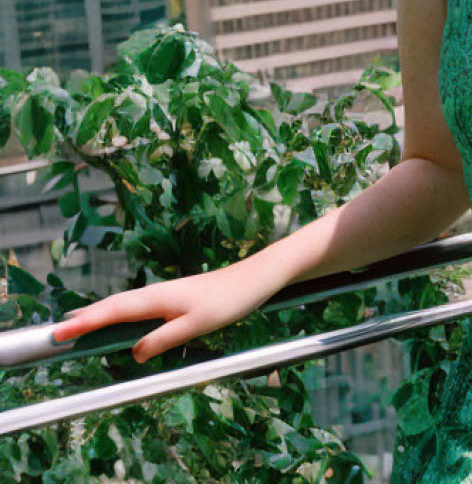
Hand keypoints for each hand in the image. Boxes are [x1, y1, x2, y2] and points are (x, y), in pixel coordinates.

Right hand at [50, 261, 276, 363]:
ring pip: (124, 305)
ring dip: (100, 315)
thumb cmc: (229, 300)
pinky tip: (119, 321)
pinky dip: (120, 314)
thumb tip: (133, 353)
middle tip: (56, 333)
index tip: (58, 332)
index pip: (112, 311)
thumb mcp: (197, 325)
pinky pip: (138, 308)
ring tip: (76, 326)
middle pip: (112, 306)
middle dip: (84, 319)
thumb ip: (164, 339)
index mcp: (157, 298)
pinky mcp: (175, 299)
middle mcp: (156, 294)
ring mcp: (165, 295)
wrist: (256, 278)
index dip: (84, 323)